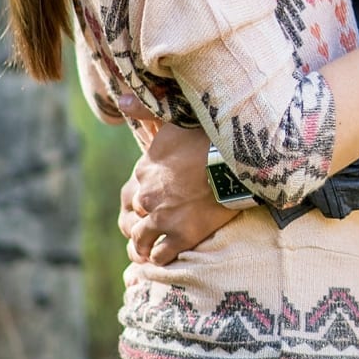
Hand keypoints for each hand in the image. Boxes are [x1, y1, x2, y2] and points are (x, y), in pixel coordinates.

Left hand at [117, 122, 237, 264]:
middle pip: (134, 217)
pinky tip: (164, 257)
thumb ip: (147, 110)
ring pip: (142, 240)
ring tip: (147, 252)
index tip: (150, 204)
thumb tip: (121, 100)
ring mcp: (163, 217)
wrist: (237, 160)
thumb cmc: (211, 135)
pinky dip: (160, 258)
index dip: (141, 200)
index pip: (133, 191)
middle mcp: (147, 195)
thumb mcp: (177, 117)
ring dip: (143, 247)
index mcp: (145, 168)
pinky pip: (161, 255)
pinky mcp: (182, 235)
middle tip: (147, 232)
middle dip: (139, 225)